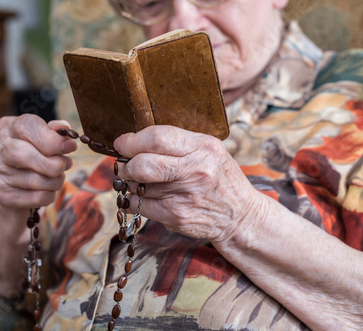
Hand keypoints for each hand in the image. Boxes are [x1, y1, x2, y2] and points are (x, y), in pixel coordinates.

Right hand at [0, 114, 76, 210]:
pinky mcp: (1, 193)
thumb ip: (56, 131)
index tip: (71, 147)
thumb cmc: (34, 153)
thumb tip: (65, 131)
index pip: (27, 127)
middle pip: (26, 155)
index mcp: (9, 127)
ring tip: (58, 177)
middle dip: (55, 163)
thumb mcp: (44, 137)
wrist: (13, 183)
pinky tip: (48, 190)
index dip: (53, 139)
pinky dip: (49, 195)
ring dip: (56, 181)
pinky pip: (36, 198)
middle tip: (66, 164)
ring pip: (35, 180)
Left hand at [113, 125, 258, 242]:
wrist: (240, 215)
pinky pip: (140, 205)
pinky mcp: (177, 215)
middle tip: (125, 165)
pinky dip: (134, 200)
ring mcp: (185, 195)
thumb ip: (178, 143)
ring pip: (138, 186)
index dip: (132, 140)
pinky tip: (143, 197)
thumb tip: (135, 141)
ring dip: (130, 184)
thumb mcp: (209, 151)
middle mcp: (195, 170)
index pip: (157, 138)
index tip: (122, 143)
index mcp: (203, 147)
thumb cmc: (220, 179)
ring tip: (138, 182)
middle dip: (126, 165)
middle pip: (143, 164)